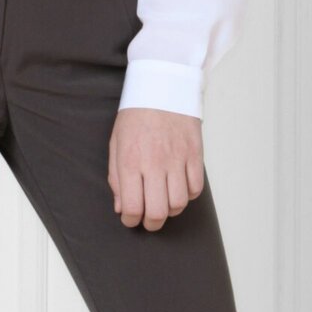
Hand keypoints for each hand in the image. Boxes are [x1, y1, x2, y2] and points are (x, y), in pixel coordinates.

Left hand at [108, 107, 204, 230]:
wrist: (162, 88)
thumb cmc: (135, 116)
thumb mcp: (116, 144)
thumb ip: (116, 177)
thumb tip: (121, 207)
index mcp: (130, 161)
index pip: (132, 207)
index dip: (131, 220)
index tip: (131, 219)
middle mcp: (154, 163)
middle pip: (158, 211)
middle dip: (151, 224)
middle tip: (149, 221)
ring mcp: (177, 159)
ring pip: (178, 204)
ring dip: (170, 211)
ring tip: (164, 204)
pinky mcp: (194, 154)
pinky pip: (195, 188)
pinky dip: (187, 195)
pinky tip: (178, 188)